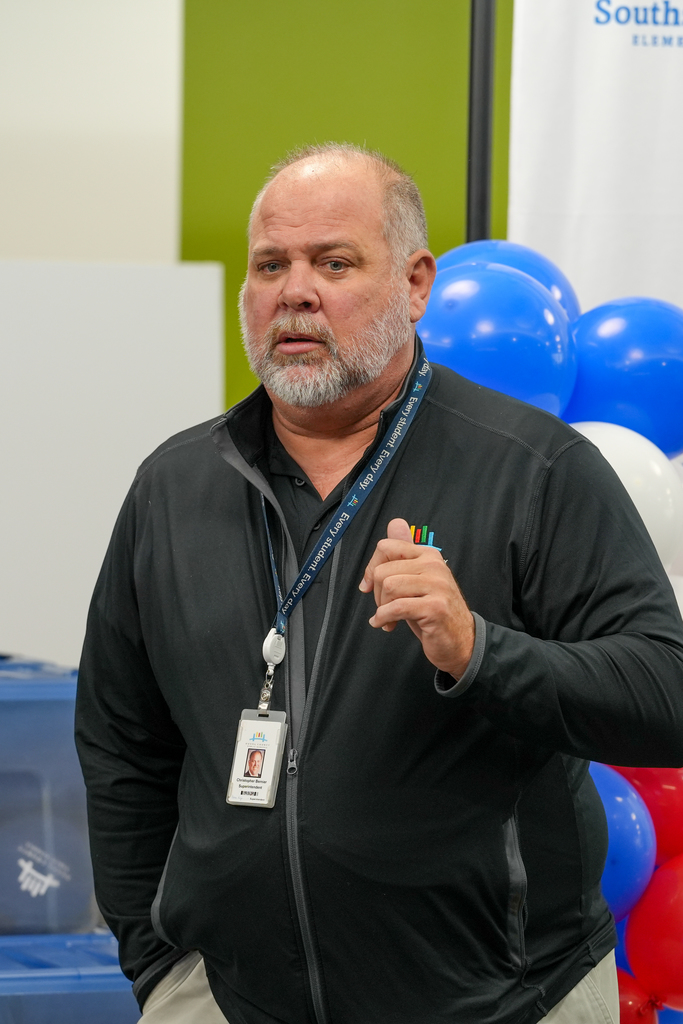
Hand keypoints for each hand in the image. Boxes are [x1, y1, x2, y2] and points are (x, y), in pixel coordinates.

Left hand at [359, 519, 474, 679]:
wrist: (460, 640)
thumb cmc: (433, 610)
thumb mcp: (417, 579)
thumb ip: (404, 553)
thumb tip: (395, 524)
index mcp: (428, 554)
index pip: (386, 546)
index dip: (371, 567)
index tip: (369, 585)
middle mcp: (434, 565)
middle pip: (383, 570)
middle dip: (377, 594)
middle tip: (384, 608)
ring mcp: (437, 585)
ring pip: (389, 587)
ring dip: (382, 607)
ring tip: (388, 618)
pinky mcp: (435, 607)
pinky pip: (396, 607)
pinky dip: (384, 618)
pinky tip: (386, 625)